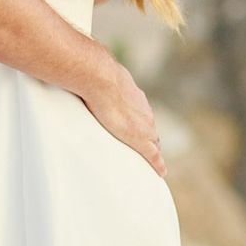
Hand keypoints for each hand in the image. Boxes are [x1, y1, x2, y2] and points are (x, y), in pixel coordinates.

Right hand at [77, 57, 163, 174]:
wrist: (100, 78)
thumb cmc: (97, 74)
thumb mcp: (102, 76)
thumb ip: (100, 80)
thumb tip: (85, 73)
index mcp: (137, 98)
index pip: (143, 116)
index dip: (142, 125)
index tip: (139, 130)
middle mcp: (145, 112)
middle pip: (151, 131)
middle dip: (149, 139)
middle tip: (145, 149)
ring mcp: (144, 126)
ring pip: (153, 143)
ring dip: (151, 150)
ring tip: (148, 162)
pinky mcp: (140, 139)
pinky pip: (153, 156)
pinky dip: (157, 164)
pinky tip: (160, 172)